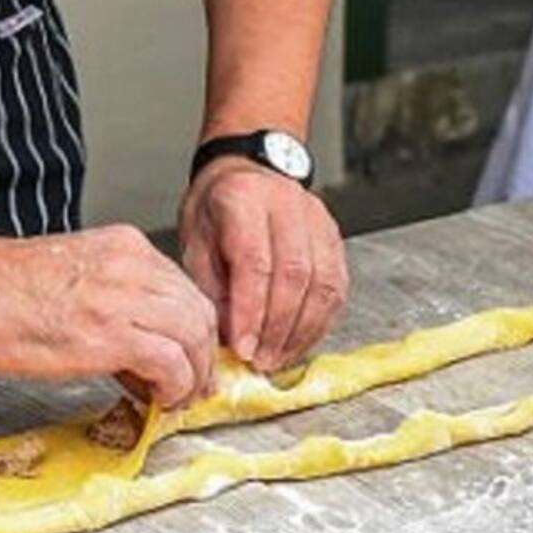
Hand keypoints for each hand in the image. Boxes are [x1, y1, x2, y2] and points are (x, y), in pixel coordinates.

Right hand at [0, 226, 217, 407]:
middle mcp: (132, 265)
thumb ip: (110, 301)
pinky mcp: (112, 333)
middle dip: (202, 356)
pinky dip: (174, 388)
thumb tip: (135, 351)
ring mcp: (124, 297)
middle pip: (199, 311)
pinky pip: (172, 363)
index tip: (183, 360)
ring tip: (174, 398)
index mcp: (122, 248)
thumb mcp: (69, 280)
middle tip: (191, 387)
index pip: (182, 289)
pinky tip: (157, 399)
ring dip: (193, 375)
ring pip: (195, 336)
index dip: (189, 332)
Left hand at [179, 156, 348, 371]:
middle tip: (260, 362)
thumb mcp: (195, 240)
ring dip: (302, 331)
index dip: (250, 312)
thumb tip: (227, 336)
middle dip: (277, 328)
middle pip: (295, 276)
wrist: (247, 170)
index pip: (255, 263)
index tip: (241, 348)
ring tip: (279, 359)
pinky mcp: (334, 237)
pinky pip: (337, 286)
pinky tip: (300, 341)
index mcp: (244, 200)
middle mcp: (288, 205)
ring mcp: (318, 219)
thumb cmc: (214, 209)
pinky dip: (321, 321)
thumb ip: (210, 286)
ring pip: (323, 284)